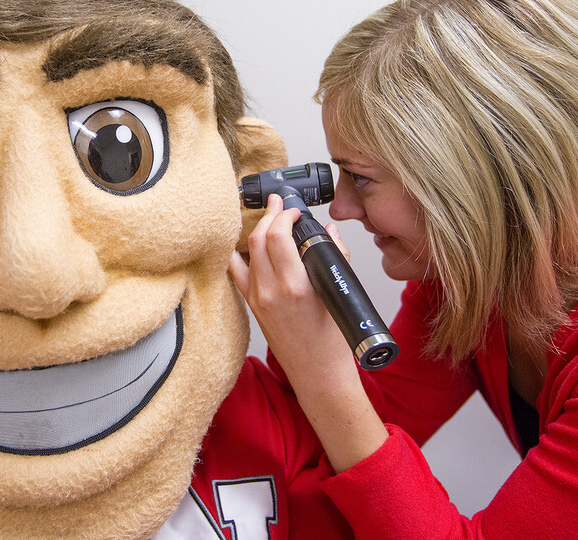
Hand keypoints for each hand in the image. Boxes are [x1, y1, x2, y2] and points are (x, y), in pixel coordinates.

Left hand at [229, 195, 357, 384]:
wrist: (318, 373)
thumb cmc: (332, 341)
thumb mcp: (339, 293)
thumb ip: (335, 255)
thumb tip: (330, 231)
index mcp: (295, 287)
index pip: (279, 236)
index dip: (285, 214)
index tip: (295, 210)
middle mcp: (270, 291)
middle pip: (259, 238)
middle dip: (269, 215)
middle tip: (279, 204)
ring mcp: (257, 298)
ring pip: (247, 251)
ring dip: (257, 230)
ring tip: (269, 218)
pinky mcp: (251, 305)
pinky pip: (237, 271)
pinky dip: (240, 253)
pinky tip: (246, 243)